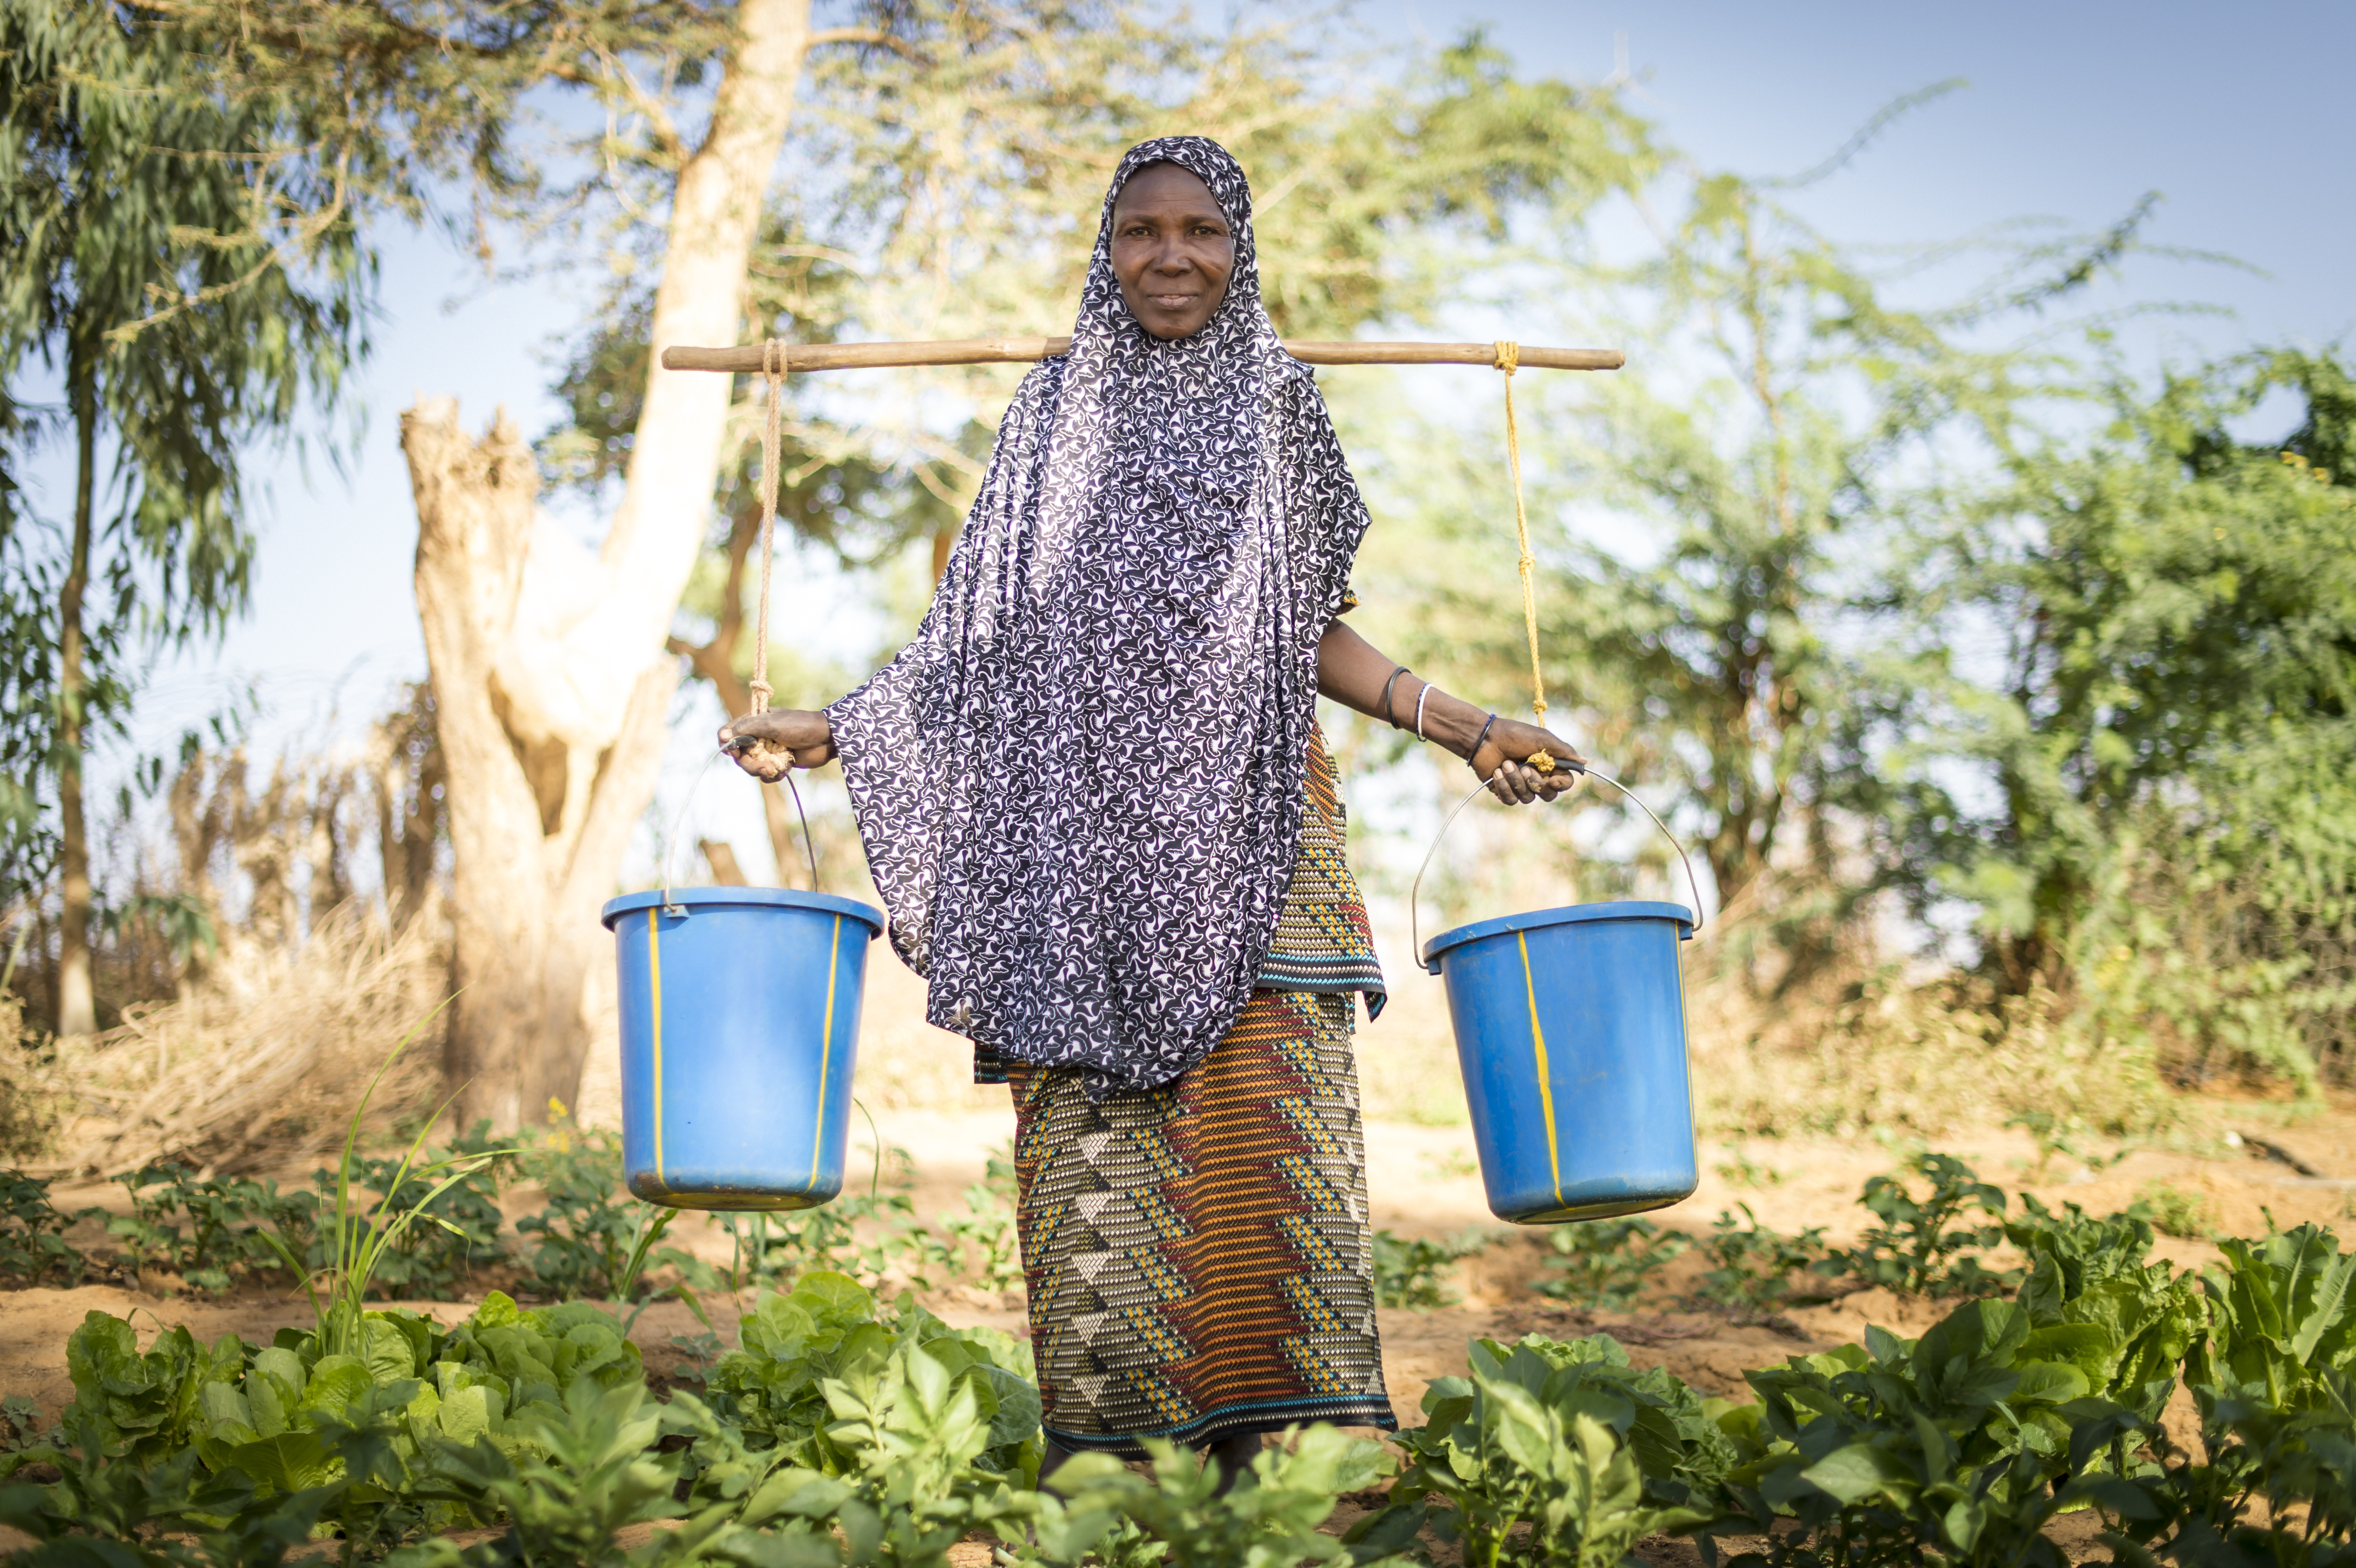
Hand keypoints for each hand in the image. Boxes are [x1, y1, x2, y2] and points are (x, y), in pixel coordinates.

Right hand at [717, 708, 834, 781]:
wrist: (827, 739)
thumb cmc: (800, 726)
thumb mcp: (770, 724)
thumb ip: (746, 729)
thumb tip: (721, 736)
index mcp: (754, 721)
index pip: (729, 733)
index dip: (729, 745)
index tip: (735, 752)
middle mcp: (758, 735)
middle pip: (740, 755)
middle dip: (750, 764)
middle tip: (764, 767)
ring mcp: (768, 750)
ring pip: (752, 766)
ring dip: (762, 770)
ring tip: (777, 769)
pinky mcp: (779, 762)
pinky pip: (767, 774)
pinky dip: (774, 775)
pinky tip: (785, 770)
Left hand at [1470, 715, 1586, 805]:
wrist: (1485, 738)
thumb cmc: (1514, 735)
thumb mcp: (1542, 739)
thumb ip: (1564, 751)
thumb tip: (1584, 761)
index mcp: (1549, 765)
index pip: (1564, 783)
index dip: (1561, 785)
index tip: (1552, 779)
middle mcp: (1537, 777)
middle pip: (1547, 795)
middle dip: (1535, 783)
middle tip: (1524, 767)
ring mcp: (1521, 785)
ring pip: (1528, 798)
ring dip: (1516, 781)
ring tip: (1506, 764)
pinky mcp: (1505, 791)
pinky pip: (1511, 800)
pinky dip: (1504, 787)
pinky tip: (1497, 772)